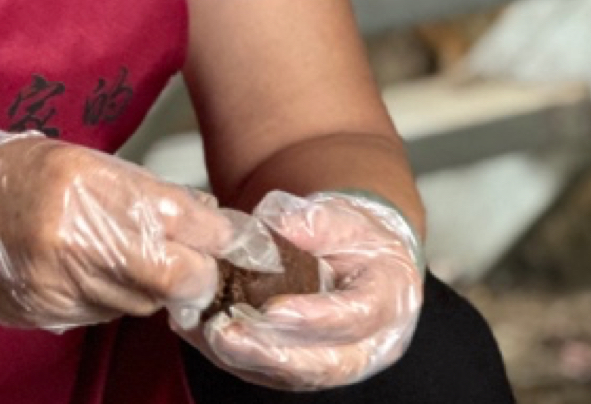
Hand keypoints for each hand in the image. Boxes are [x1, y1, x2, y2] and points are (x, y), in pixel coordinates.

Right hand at [0, 112, 251, 330]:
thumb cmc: (8, 170)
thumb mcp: (77, 158)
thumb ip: (139, 189)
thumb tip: (202, 214)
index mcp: (85, 180)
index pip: (179, 220)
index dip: (218, 236)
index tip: (238, 240)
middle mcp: (74, 235)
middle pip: (171, 275)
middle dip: (196, 273)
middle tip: (202, 261)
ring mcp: (58, 281)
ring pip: (142, 300)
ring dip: (154, 285)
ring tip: (135, 256)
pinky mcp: (46, 313)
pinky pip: (105, 312)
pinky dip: (114, 296)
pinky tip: (96, 270)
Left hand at [174, 190, 423, 389]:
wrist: (359, 260)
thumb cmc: (354, 239)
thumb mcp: (342, 216)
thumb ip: (314, 223)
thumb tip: (275, 228)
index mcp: (388, 300)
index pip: (353, 317)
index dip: (313, 318)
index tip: (273, 309)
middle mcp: (369, 345)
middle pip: (323, 363)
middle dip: (270, 352)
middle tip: (225, 334)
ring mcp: (339, 362)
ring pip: (294, 375)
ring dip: (246, 360)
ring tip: (207, 335)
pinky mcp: (307, 368)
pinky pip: (273, 374)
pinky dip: (236, 358)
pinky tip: (203, 336)